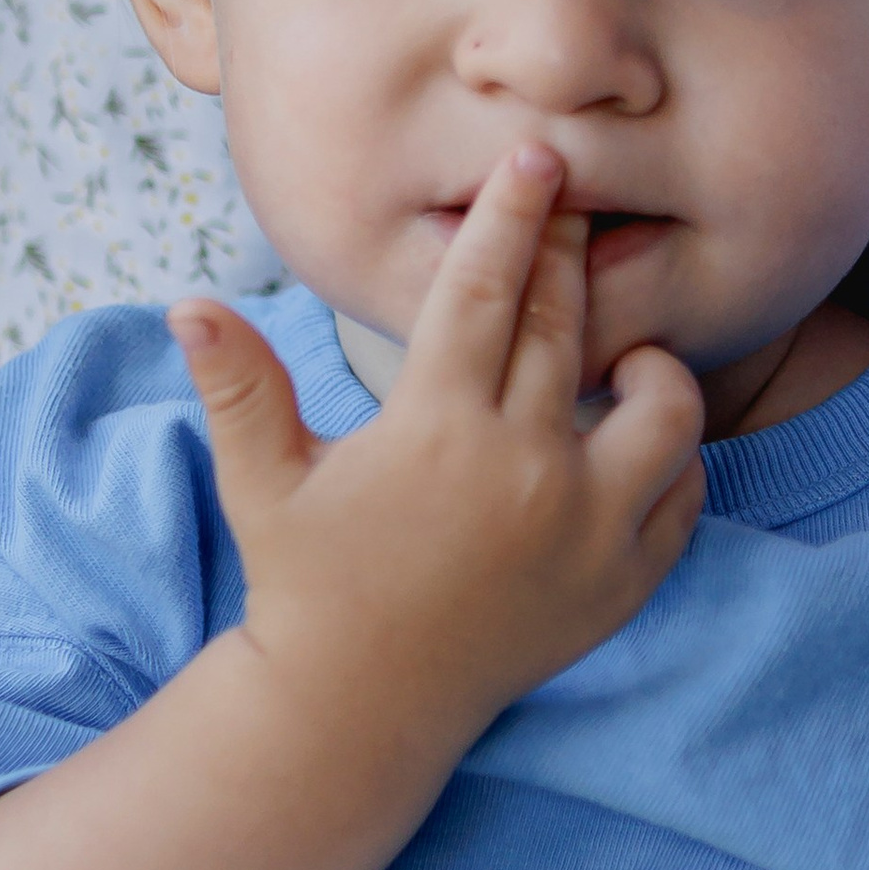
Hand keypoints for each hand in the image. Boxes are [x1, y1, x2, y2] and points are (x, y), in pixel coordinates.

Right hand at [171, 143, 705, 747]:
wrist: (357, 712)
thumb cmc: (307, 582)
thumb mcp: (264, 482)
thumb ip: (239, 386)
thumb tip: (186, 304)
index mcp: (437, 432)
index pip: (483, 292)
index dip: (511, 216)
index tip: (537, 157)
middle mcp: (524, 473)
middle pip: (568, 326)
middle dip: (574, 252)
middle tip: (579, 202)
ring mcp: (585, 532)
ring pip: (663, 411)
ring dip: (652, 365)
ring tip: (621, 354)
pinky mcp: (621, 583)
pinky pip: (682, 495)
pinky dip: (673, 459)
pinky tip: (637, 436)